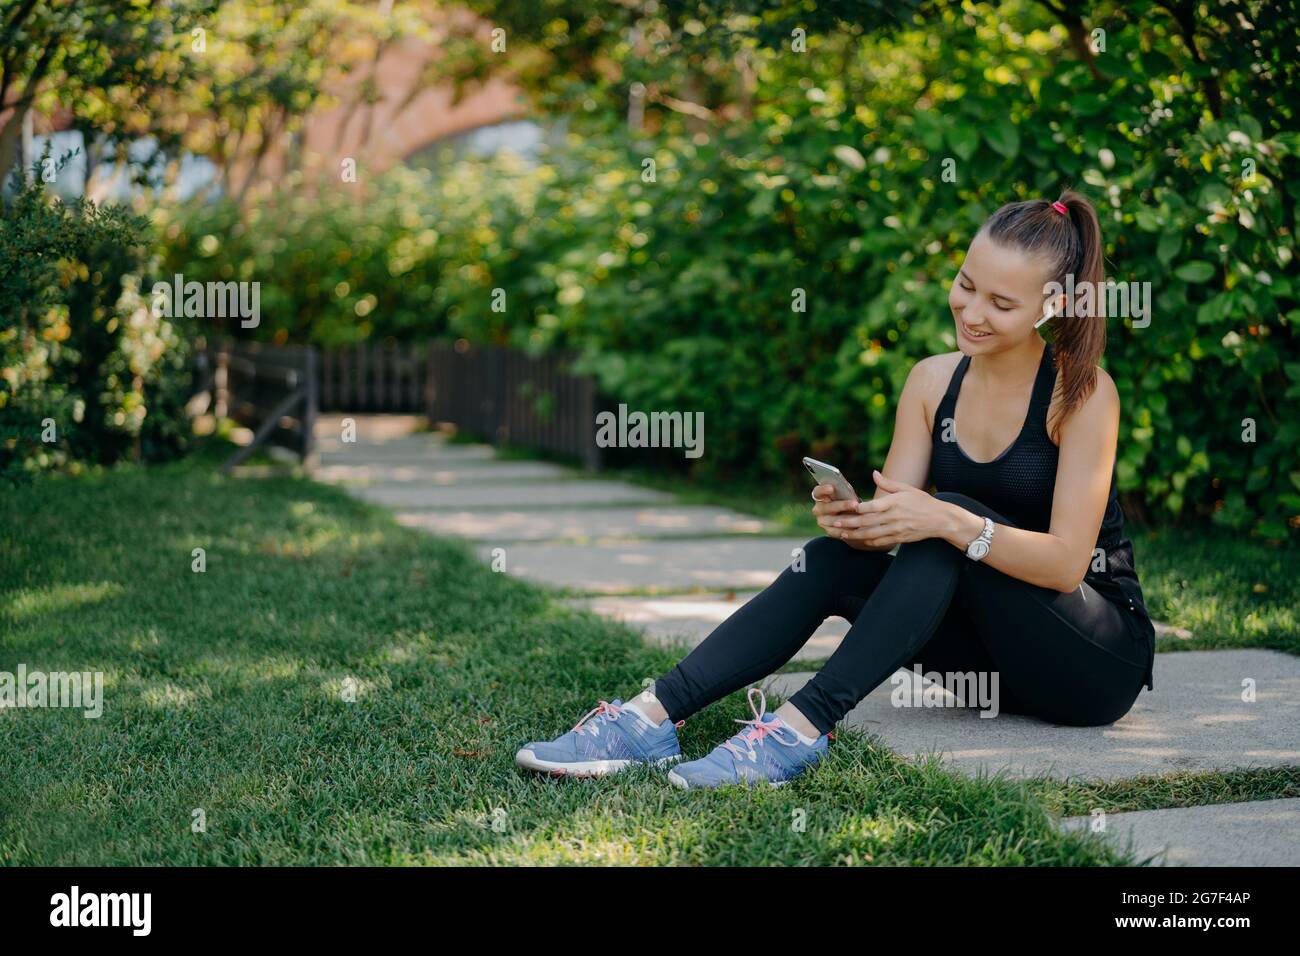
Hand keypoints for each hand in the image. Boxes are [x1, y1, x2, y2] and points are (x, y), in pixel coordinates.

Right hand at [811, 482, 861, 540]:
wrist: (851, 517)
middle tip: (855, 504)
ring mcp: (822, 521)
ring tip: (859, 517)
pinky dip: (846, 530)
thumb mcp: (847, 494)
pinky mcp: (829, 531)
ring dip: (846, 519)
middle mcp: (818, 509)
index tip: (831, 488)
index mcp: (820, 496)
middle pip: (826, 507)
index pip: (817, 492)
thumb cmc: (848, 500)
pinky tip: (856, 528)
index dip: (823, 490)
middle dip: (842, 505)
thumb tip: (849, 487)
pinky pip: (836, 532)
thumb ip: (845, 490)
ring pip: (832, 521)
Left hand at [831, 470, 971, 548]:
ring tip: (842, 533)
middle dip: (849, 523)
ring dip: (855, 534)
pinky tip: (859, 540)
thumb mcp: (907, 489)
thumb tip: (873, 474)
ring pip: (871, 534)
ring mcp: (896, 529)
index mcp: (894, 503)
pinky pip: (881, 541)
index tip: (844, 508)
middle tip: (835, 522)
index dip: (857, 509)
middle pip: (867, 521)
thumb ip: (888, 483)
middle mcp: (894, 517)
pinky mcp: (899, 538)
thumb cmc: (923, 501)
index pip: (872, 506)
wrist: (940, 519)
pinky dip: (868, 541)